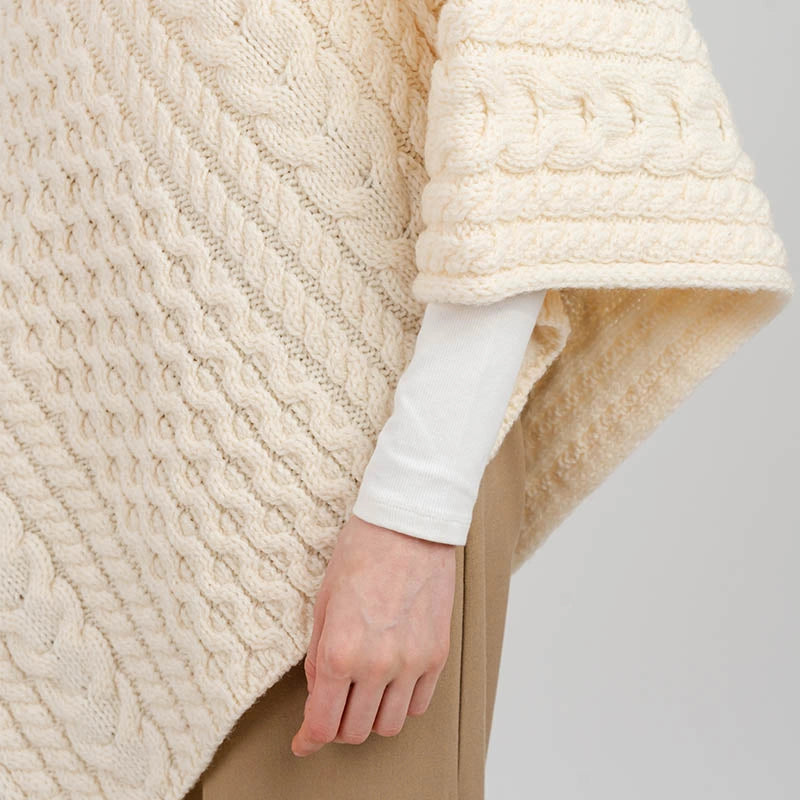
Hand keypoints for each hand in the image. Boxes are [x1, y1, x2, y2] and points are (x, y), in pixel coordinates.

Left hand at [291, 513, 456, 756]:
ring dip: (371, 718)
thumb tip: (320, 691)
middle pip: (355, 731)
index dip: (309, 740)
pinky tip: (391, 684)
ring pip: (390, 724)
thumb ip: (319, 654)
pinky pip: (420, 703)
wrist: (408, 526)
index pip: (323, 724)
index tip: (304, 742)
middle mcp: (378, 665)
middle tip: (332, 710)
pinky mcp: (437, 654)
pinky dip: (402, 703)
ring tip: (363, 696)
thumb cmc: (361, 552)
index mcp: (342, 651)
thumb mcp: (324, 601)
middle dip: (337, 727)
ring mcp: (412, 662)